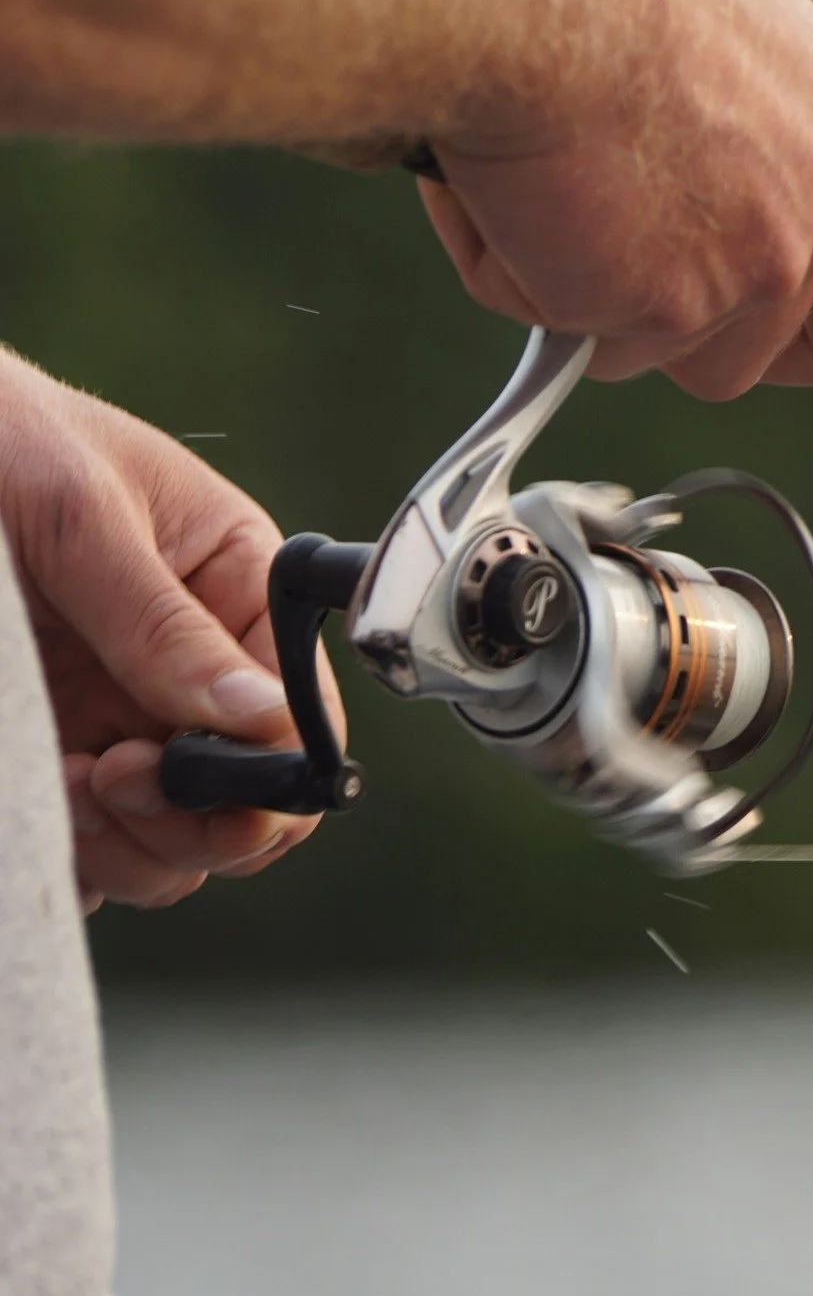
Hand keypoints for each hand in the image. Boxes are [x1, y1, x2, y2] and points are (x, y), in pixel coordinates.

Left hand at [0, 348, 338, 911]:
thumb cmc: (5, 439)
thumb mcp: (87, 519)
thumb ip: (167, 625)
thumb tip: (265, 719)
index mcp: (240, 590)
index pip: (300, 710)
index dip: (267, 768)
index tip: (189, 778)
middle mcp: (197, 666)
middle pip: (250, 799)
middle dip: (191, 818)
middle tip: (110, 778)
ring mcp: (128, 714)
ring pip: (178, 842)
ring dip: (129, 844)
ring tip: (62, 780)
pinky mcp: (62, 748)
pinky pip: (99, 845)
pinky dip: (79, 856)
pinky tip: (39, 800)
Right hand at [417, 0, 812, 399]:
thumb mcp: (707, 36)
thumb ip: (728, 138)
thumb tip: (663, 201)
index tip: (787, 338)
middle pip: (756, 350)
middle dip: (668, 335)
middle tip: (592, 267)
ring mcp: (750, 269)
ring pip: (647, 352)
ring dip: (575, 295)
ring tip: (528, 176)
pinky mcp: (665, 307)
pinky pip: (563, 328)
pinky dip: (507, 269)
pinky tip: (495, 179)